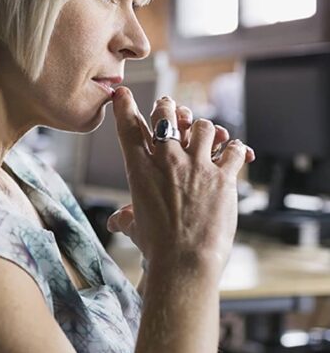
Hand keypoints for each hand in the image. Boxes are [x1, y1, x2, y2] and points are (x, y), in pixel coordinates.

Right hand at [110, 89, 254, 271]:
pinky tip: (235, 154)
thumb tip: (115, 221)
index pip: (129, 127)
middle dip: (169, 108)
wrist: (184, 259)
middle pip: (167, 115)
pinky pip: (234, 150)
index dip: (124, 106)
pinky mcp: (224, 177)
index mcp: (140, 169)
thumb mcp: (135, 227)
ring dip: (206, 130)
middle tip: (173, 110)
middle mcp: (167, 160)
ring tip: (208, 137)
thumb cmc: (155, 246)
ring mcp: (197, 166)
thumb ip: (125, 218)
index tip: (122, 94)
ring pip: (204, 127)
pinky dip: (236, 150)